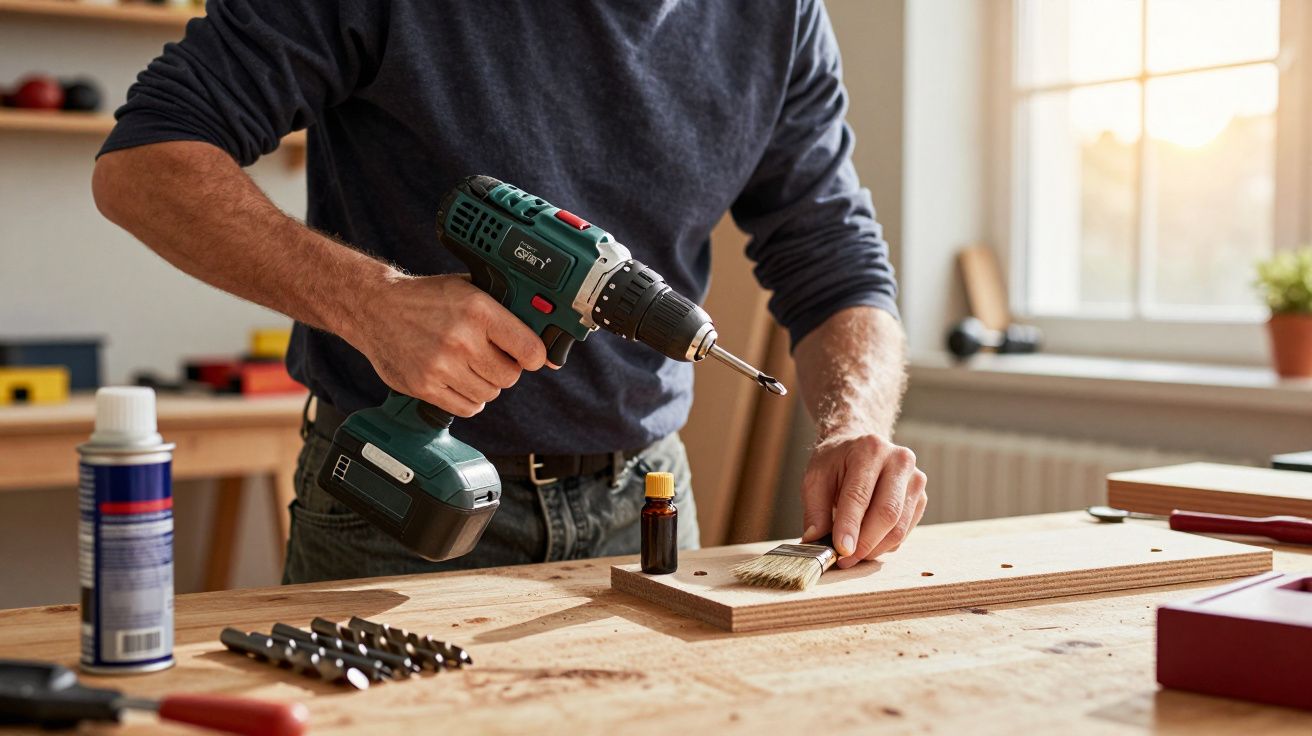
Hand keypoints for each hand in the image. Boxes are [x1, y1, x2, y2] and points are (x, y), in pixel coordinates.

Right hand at [345, 273, 546, 416]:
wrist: (374, 307)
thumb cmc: (426, 298)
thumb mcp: (469, 290)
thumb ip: (506, 314)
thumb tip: (545, 355)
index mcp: (478, 310)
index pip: (529, 349)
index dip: (534, 356)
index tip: (528, 356)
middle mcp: (461, 340)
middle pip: (510, 376)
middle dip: (505, 368)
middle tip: (489, 356)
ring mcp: (441, 366)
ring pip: (489, 394)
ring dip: (484, 384)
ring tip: (467, 364)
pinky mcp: (424, 387)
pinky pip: (467, 408)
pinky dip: (468, 398)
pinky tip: (457, 379)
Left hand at [800, 434, 926, 568]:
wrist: (860, 447)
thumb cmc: (836, 462)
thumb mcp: (816, 478)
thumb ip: (815, 510)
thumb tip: (815, 542)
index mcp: (870, 449)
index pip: (859, 495)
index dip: (849, 526)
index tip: (840, 550)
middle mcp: (899, 461)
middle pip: (887, 513)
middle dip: (864, 543)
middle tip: (844, 560)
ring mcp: (915, 479)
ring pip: (899, 527)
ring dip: (875, 549)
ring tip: (852, 556)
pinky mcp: (921, 497)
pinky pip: (905, 531)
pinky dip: (885, 545)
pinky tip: (867, 544)